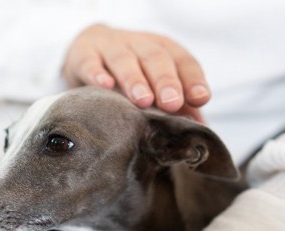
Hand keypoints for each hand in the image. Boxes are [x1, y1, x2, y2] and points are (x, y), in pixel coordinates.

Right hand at [63, 24, 209, 120]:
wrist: (87, 50)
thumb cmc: (130, 73)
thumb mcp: (154, 84)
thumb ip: (179, 106)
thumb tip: (200, 131)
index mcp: (163, 50)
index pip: (182, 61)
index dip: (192, 78)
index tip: (200, 98)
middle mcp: (139, 45)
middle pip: (155, 59)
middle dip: (165, 80)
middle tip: (172, 102)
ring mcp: (110, 48)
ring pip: (124, 61)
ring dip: (134, 80)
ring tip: (142, 101)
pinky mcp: (84, 56)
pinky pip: (90, 63)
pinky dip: (97, 74)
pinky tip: (104, 86)